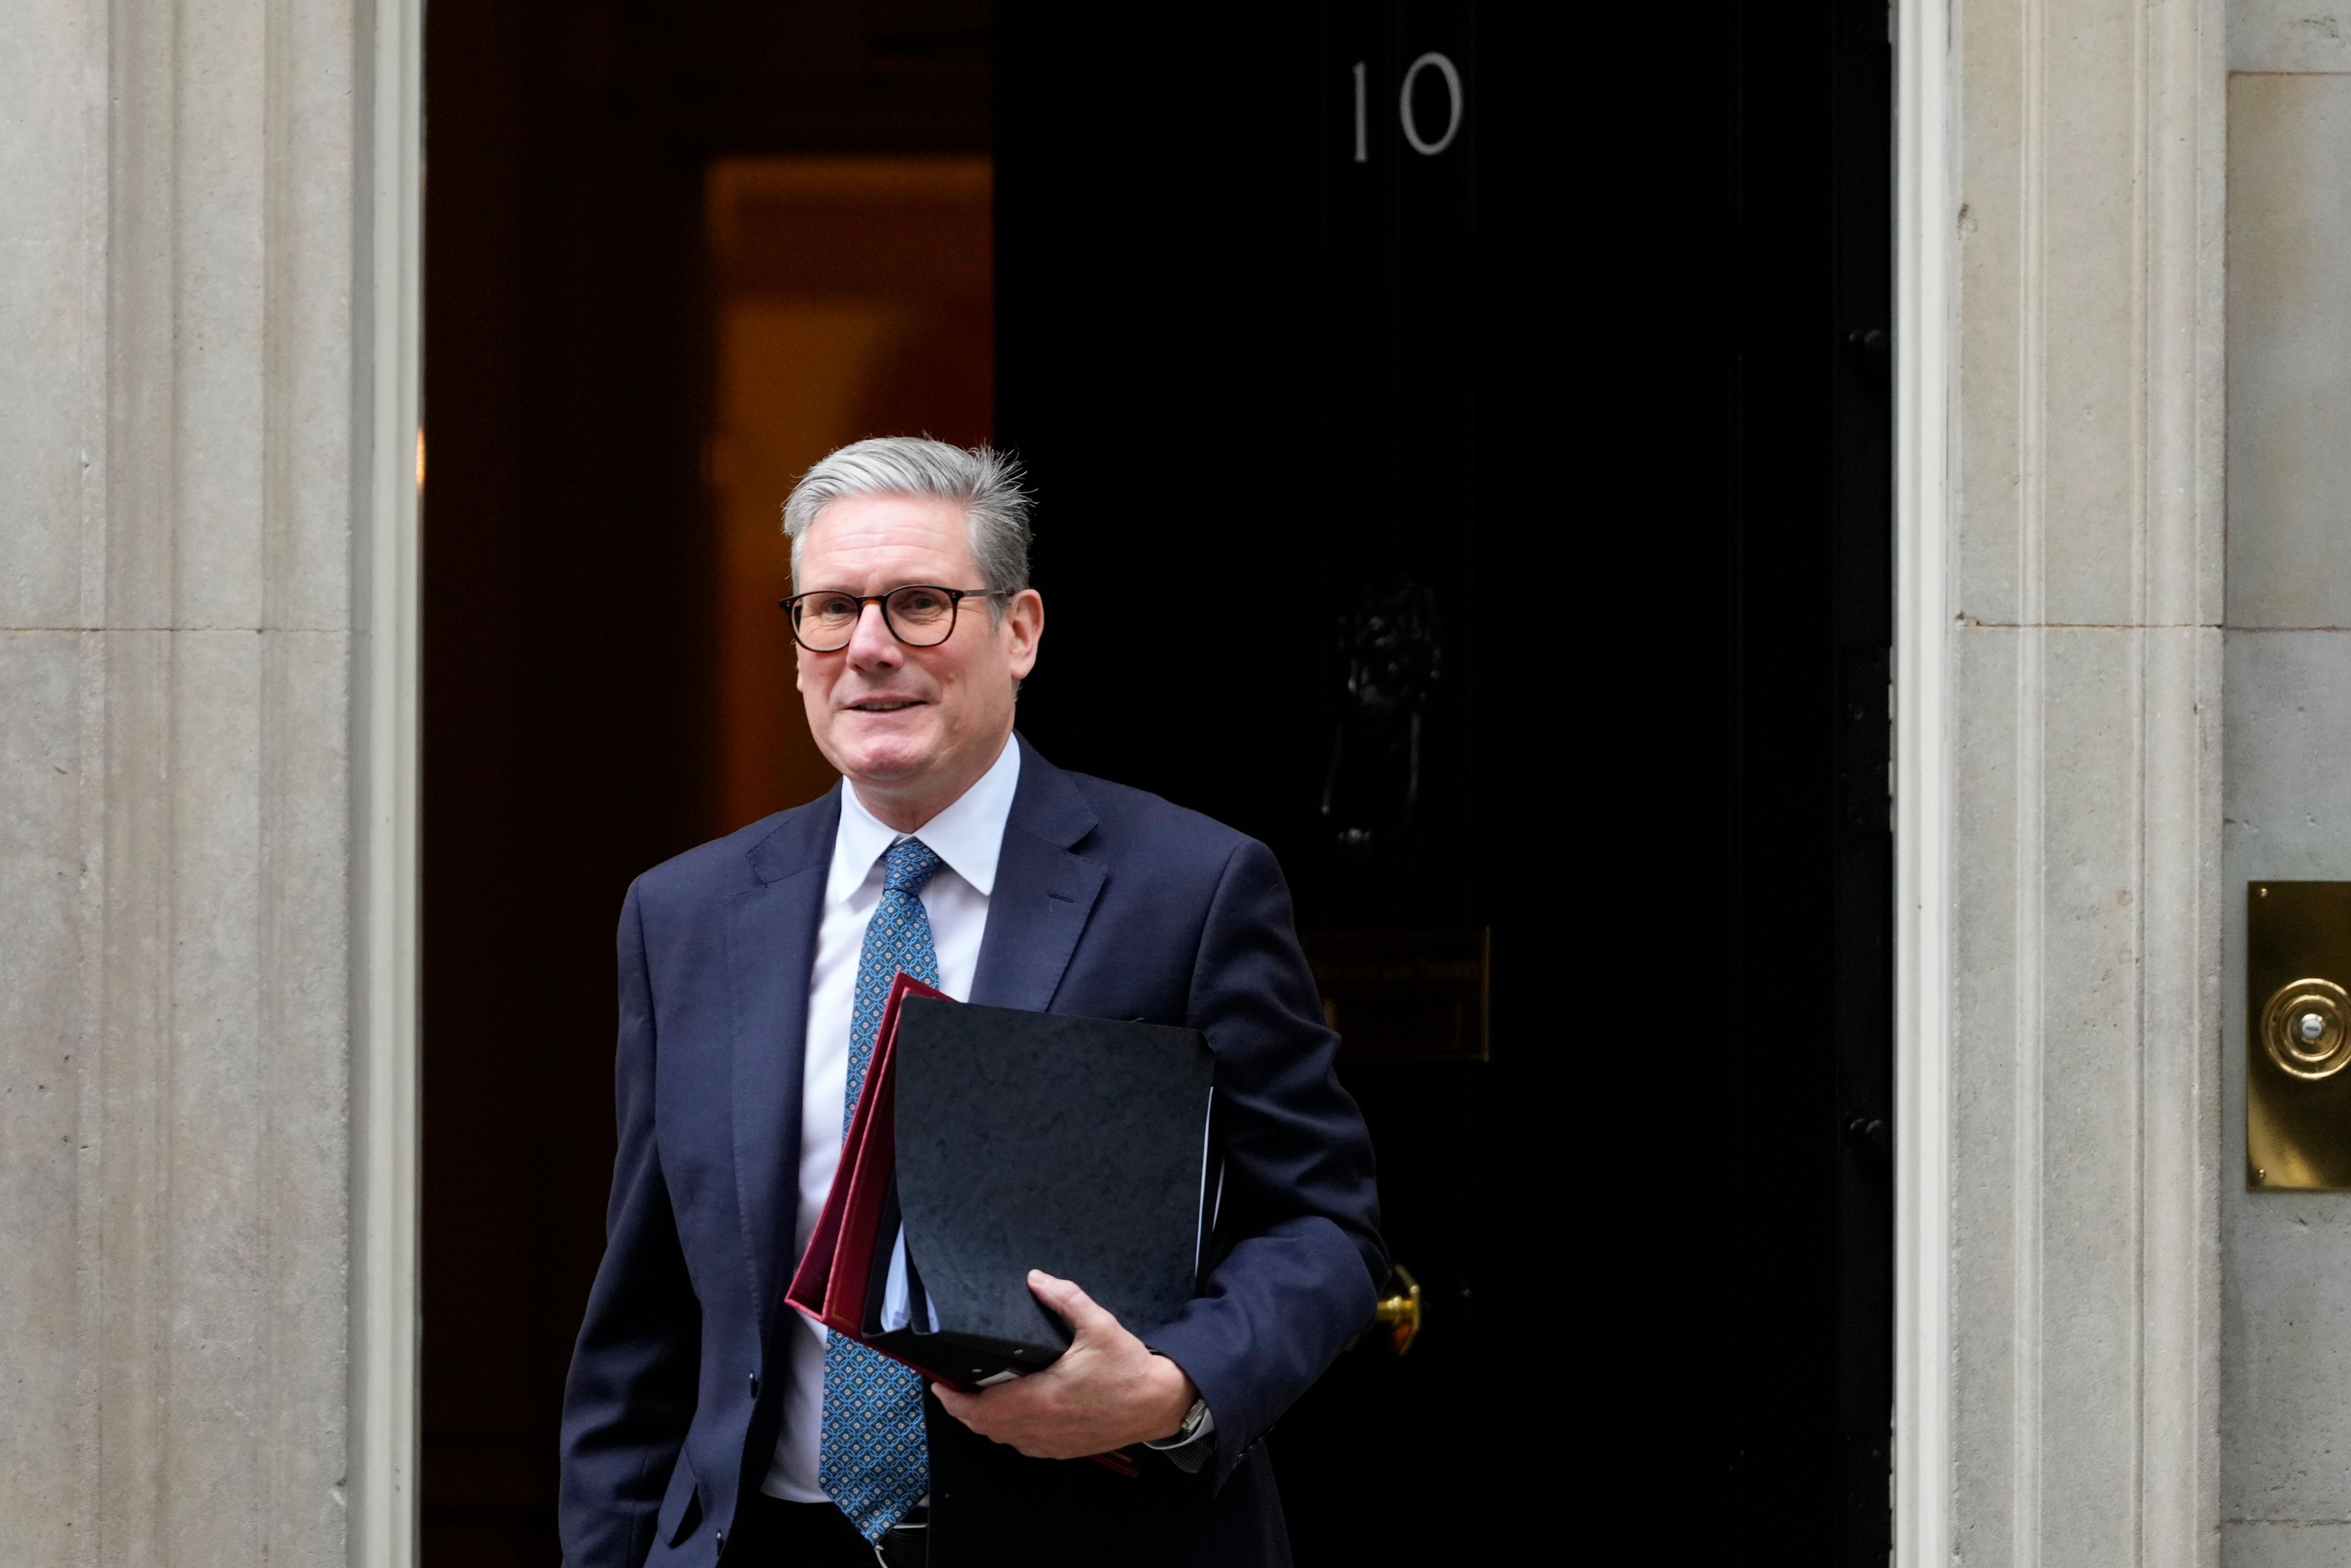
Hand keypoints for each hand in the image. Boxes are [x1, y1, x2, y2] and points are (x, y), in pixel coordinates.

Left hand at [931, 1270, 1198, 1458]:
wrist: (1161, 1402)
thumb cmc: (1130, 1367)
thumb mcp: (1099, 1324)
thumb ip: (1066, 1299)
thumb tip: (1036, 1278)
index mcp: (1042, 1398)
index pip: (982, 1408)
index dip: (954, 1400)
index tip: (939, 1385)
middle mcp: (1042, 1426)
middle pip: (985, 1427)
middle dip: (962, 1411)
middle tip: (950, 1390)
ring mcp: (1053, 1442)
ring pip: (1003, 1439)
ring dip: (983, 1423)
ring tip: (973, 1401)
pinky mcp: (1065, 1449)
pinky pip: (1024, 1446)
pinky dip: (1007, 1434)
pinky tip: (1009, 1417)